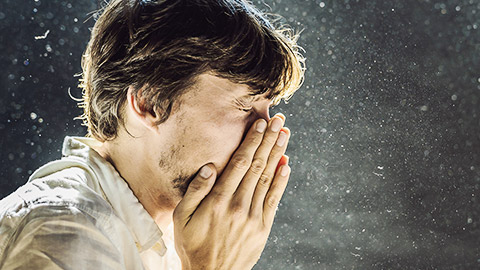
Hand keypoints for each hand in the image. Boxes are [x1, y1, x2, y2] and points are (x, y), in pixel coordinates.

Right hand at [173, 113, 290, 269]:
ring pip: (268, 179)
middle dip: (268, 140)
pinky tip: (286, 164)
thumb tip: (209, 167)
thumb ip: (195, 191)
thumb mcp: (181, 218)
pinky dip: (281, 181)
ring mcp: (253, 216)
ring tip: (284, 134)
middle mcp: (238, 205)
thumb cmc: (192, 245)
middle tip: (278, 120)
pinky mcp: (263, 227)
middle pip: (257, 166)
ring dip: (277, 154)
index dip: (251, 141)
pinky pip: (274, 199)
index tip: (259, 123)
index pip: (239, 163)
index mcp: (218, 200)